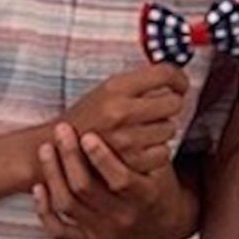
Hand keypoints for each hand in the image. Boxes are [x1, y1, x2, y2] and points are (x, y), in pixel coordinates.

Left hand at [33, 123, 192, 238]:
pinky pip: (58, 229)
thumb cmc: (159, 187)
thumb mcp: (162, 167)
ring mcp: (103, 232)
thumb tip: (133, 113)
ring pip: (67, 204)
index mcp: (145, 198)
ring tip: (46, 149)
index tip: (88, 134)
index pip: (120, 179)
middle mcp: (123, 218)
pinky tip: (38, 186)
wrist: (162, 228)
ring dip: (53, 175)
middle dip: (69, 156)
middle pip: (85, 188)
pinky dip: (44, 209)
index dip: (101, 158)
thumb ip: (146, 146)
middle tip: (62, 131)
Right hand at [61, 64, 187, 174]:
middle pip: (173, 103)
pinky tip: (143, 147)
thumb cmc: (89, 116)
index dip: (179, 78)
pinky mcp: (129, 163)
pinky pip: (163, 153)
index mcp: (115, 88)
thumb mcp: (108, 89)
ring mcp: (125, 139)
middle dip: (170, 105)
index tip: (180, 84)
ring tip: (144, 129)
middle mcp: (120, 112)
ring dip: (162, 129)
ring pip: (170, 129)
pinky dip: (157, 151)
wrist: (57, 148)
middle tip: (158, 110)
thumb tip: (177, 78)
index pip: (164, 74)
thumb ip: (141, 82)